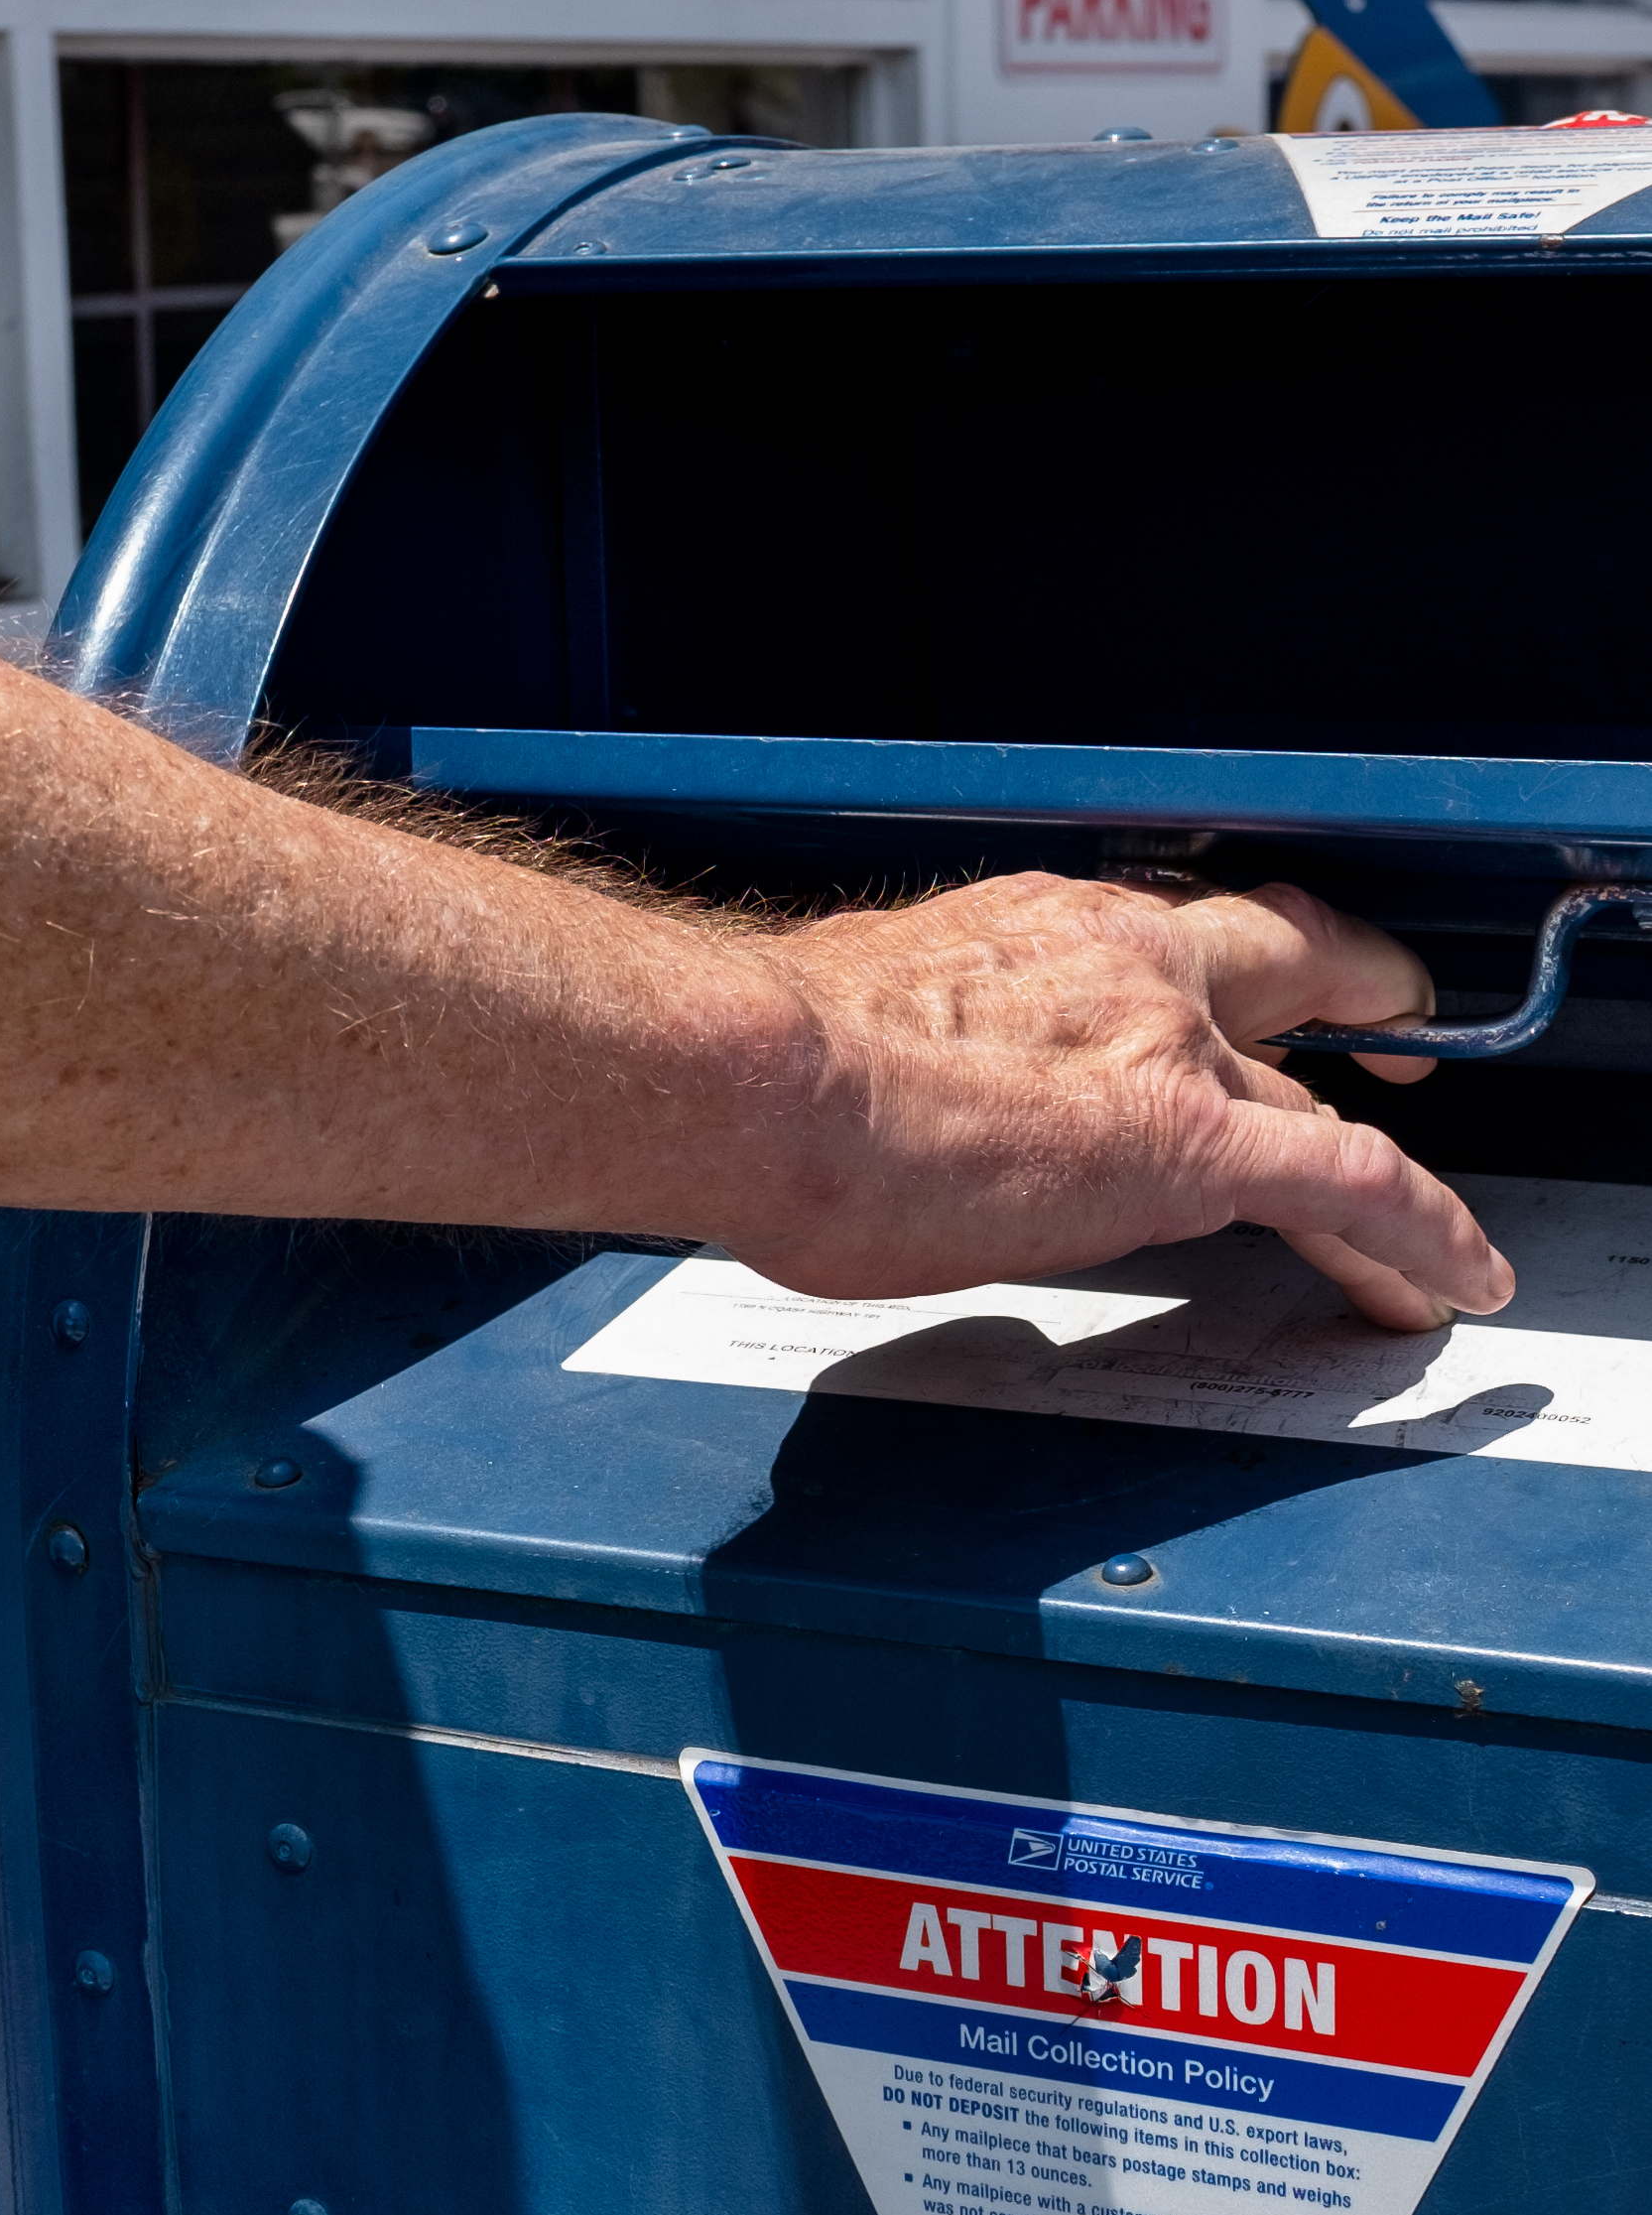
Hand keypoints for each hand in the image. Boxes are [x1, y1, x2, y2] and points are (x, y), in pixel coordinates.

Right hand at [718, 873, 1508, 1330]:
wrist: (763, 1082)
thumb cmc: (765, 1072)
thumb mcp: (857, 1029)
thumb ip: (912, 1059)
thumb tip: (884, 1110)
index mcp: (1033, 932)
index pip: (1161, 947)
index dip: (1213, 977)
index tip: (1225, 996)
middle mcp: (1123, 967)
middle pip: (1281, 976)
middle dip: (1347, 998)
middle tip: (1389, 1032)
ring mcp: (1167, 1052)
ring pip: (1317, 1099)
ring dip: (1381, 1160)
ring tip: (1423, 1238)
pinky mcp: (1194, 1147)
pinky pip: (1355, 1187)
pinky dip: (1420, 1235)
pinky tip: (1452, 1282)